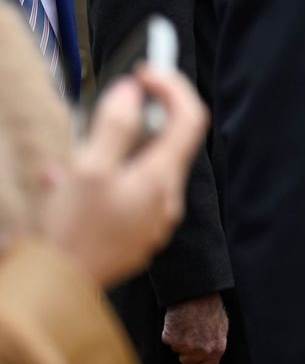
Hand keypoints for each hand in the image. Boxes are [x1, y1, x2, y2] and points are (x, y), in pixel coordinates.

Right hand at [38, 65, 207, 286]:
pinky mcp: (134, 235)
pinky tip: (63, 184)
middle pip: (168, 142)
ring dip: (114, 150)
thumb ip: (114, 126)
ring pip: (141, 168)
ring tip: (71, 157)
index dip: (173, 87)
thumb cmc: (71, 233)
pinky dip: (102, 179)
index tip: (146, 70)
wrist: (55, 293)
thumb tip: (132, 91)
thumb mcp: (88, 170)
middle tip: (111, 104)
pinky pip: (125, 194)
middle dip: (141, 117)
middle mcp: (166, 200)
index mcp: (161, 180)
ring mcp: (152, 220)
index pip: (189, 118)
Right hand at [162, 292, 228, 363]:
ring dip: (179, 339)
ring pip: (177, 350)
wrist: (196, 294)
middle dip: (187, 350)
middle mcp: (202, 351)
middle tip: (192, 331)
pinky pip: (167, 341)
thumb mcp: (220, 328)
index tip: (195, 358)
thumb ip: (214, 345)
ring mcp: (186, 346)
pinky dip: (170, 332)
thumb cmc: (209, 308)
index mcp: (217, 349)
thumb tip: (208, 357)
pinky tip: (178, 321)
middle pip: (187, 361)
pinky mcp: (171, 339)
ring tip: (187, 323)